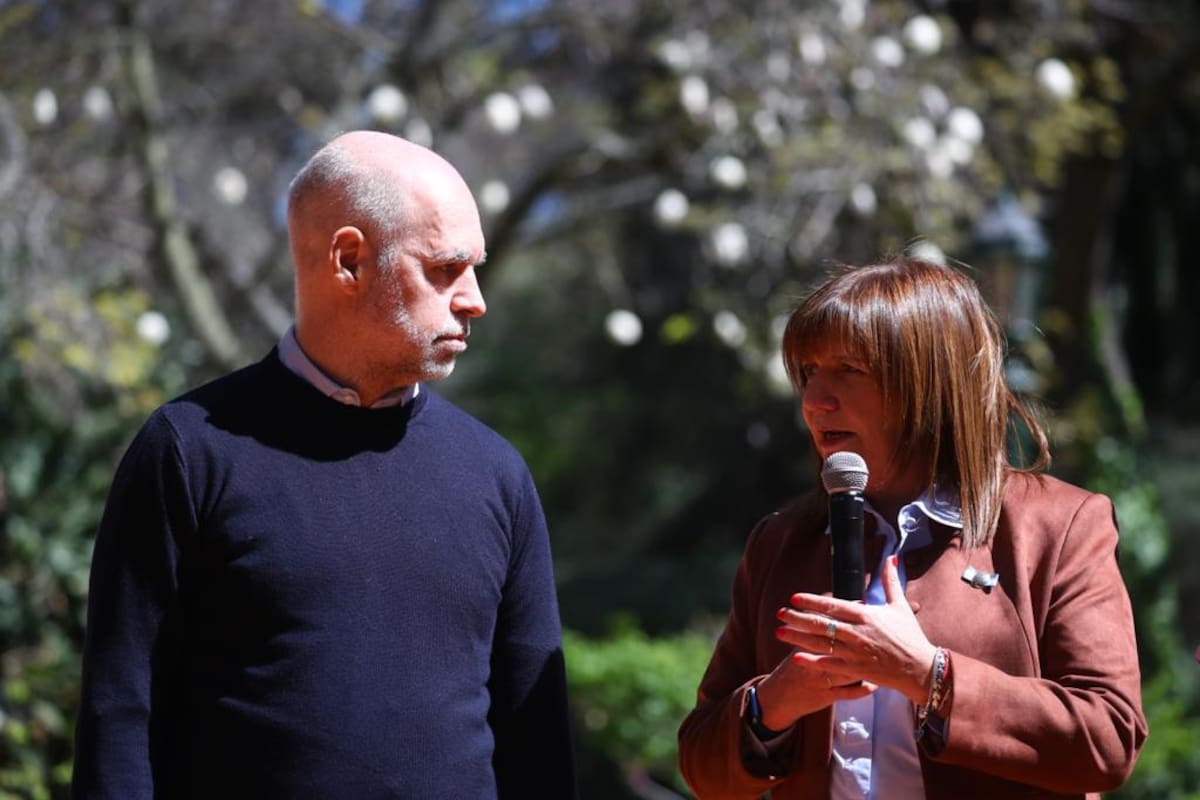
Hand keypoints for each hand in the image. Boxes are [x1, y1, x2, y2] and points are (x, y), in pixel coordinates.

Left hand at [775, 555, 938, 705]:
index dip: (811, 601)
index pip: (833, 606)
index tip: (794, 598)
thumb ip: (890, 581)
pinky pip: (829, 665)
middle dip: (797, 618)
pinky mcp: (856, 670)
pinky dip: (811, 661)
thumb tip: (891, 557)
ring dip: (797, 637)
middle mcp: (858, 633)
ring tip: (779, 632)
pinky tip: (795, 657)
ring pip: (820, 644)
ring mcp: (855, 653)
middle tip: (779, 613)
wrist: (920, 668)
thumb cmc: (910, 636)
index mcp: (867, 615)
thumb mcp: (900, 606)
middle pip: (821, 624)